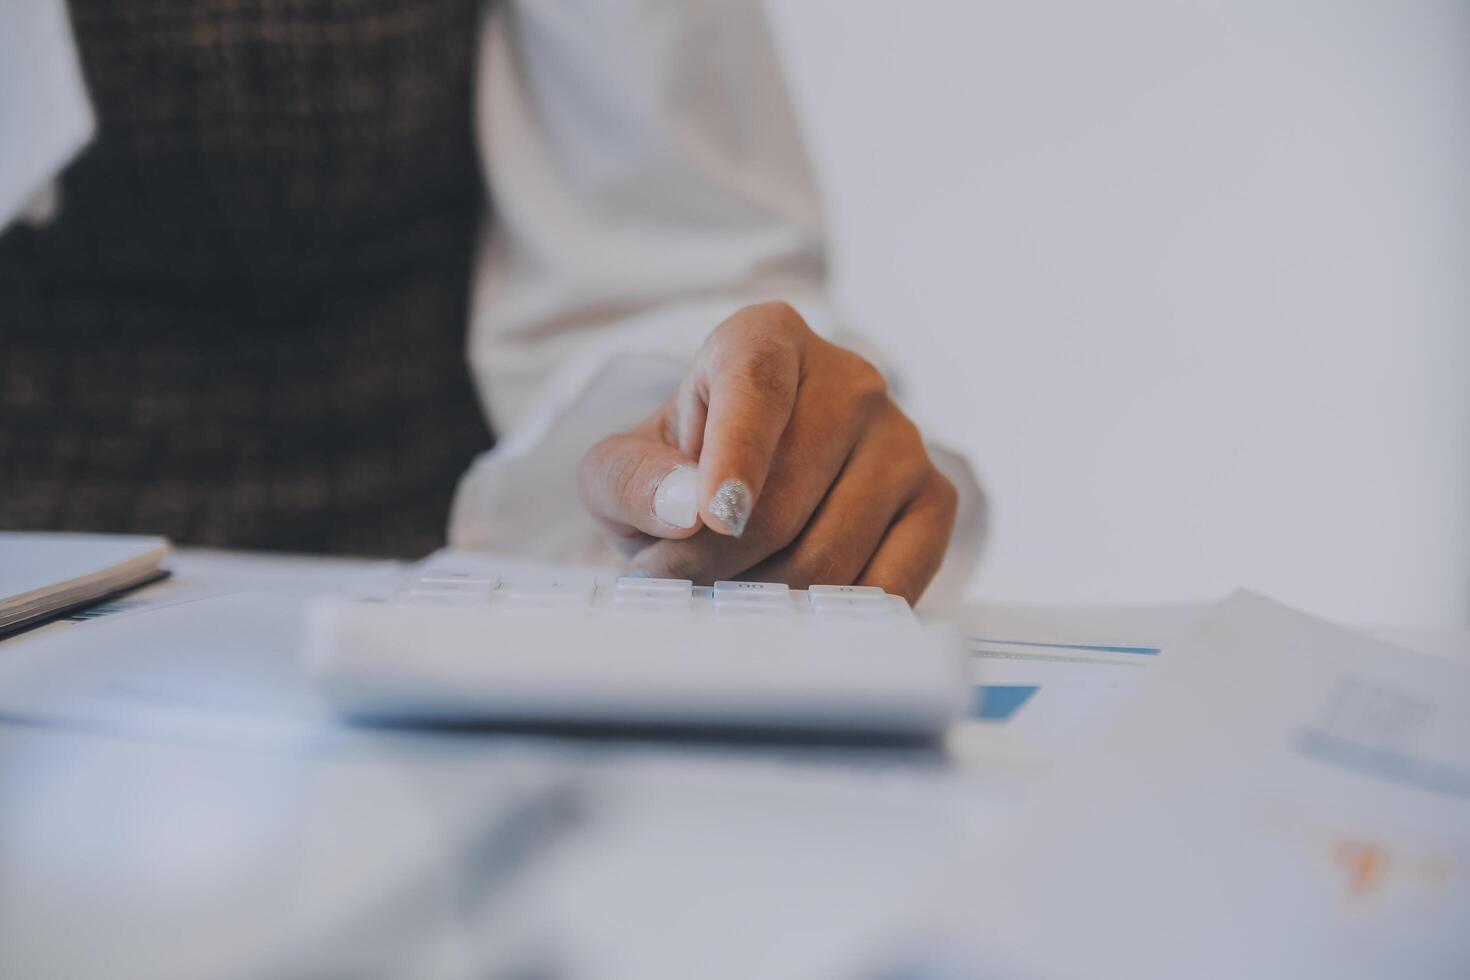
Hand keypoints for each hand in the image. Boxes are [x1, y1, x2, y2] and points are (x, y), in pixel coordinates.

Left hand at [577, 302, 956, 603]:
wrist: (742, 498)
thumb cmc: (679, 475)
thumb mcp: (622, 471)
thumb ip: (635, 480)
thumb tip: (687, 507)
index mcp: (766, 338)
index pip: (756, 386)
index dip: (737, 455)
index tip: (717, 516)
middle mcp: (850, 378)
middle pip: (786, 498)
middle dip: (718, 561)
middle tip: (676, 580)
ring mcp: (903, 438)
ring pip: (832, 552)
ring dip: (764, 597)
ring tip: (725, 589)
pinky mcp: (937, 499)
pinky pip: (888, 582)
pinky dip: (830, 616)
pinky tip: (791, 610)